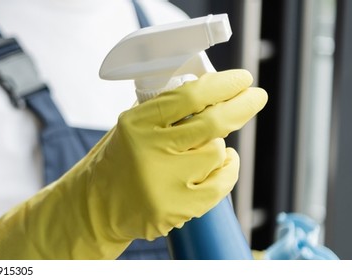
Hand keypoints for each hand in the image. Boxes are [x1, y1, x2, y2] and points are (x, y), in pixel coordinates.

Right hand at [0, 69, 266, 258]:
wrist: (95, 206)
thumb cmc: (120, 159)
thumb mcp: (132, 125)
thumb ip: (166, 110)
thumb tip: (215, 89)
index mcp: (136, 124)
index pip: (189, 96)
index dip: (223, 85)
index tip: (242, 79)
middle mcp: (149, 151)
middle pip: (212, 123)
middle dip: (243, 105)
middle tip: (256, 96)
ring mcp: (164, 183)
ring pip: (217, 151)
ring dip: (217, 146)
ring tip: (199, 149)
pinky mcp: (176, 207)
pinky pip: (221, 183)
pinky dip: (227, 169)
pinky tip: (220, 163)